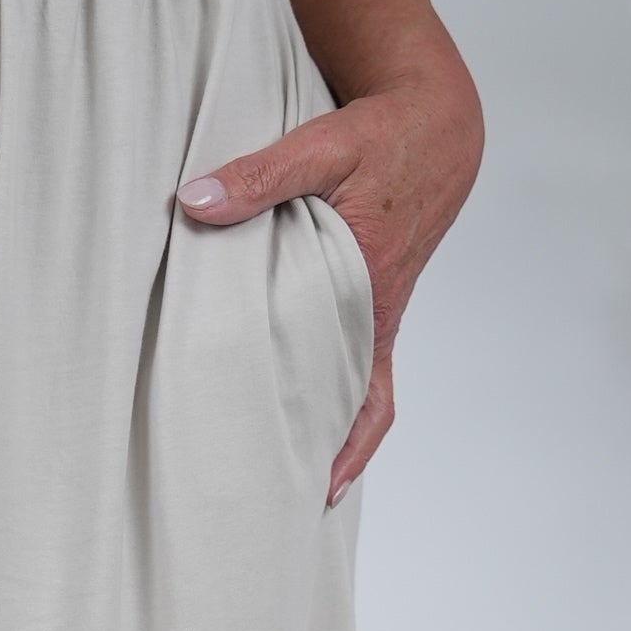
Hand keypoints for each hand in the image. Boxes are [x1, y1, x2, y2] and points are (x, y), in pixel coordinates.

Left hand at [177, 56, 481, 504]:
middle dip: (327, 458)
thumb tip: (194, 201)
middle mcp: (380, 314)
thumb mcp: (321, 146)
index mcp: (369, 285)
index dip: (340, 442)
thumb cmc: (382, 135)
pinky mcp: (376, 305)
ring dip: (332, 436)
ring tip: (287, 484)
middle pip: (358, 407)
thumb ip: (257, 175)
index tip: (311, 486)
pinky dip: (339, 402)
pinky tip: (302, 422)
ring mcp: (381, 315)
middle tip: (284, 506)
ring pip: (360, 393)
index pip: (355, 383)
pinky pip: (361, 368)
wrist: (436, 124)